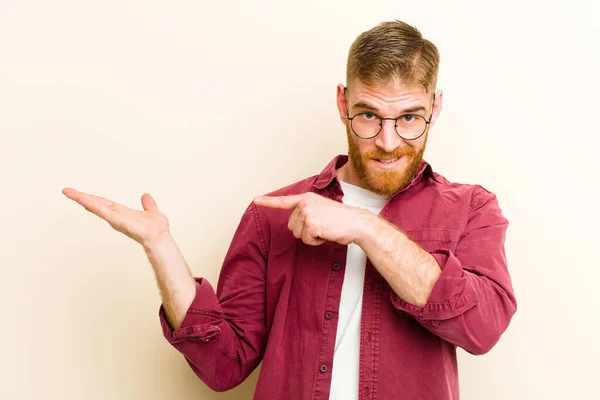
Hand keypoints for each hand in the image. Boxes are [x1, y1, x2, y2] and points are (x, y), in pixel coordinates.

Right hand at [62, 188, 169, 247]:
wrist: (159, 237)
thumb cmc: (155, 229)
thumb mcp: (151, 211)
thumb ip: (148, 204)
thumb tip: (146, 196)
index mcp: (121, 212)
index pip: (104, 203)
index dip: (93, 198)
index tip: (81, 193)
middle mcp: (115, 216)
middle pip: (95, 204)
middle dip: (81, 197)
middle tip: (67, 191)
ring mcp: (114, 218)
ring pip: (95, 206)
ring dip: (81, 199)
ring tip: (68, 192)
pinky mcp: (116, 221)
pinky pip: (102, 211)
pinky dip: (92, 205)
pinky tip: (82, 199)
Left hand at [253, 192, 373, 245]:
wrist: (357, 223)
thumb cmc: (342, 220)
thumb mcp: (322, 210)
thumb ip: (308, 212)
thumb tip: (297, 223)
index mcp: (307, 198)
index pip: (284, 201)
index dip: (268, 202)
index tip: (255, 200)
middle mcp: (305, 203)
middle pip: (292, 226)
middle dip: (305, 231)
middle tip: (323, 227)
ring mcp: (307, 213)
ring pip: (298, 234)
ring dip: (311, 237)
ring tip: (326, 229)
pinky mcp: (310, 224)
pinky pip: (306, 240)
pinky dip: (316, 241)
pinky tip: (327, 233)